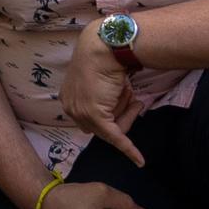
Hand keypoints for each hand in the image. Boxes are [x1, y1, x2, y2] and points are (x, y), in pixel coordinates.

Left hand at [56, 24, 147, 159]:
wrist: (104, 47)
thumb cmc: (104, 58)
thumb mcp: (100, 83)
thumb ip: (103, 100)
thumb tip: (118, 114)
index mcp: (69, 99)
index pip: (92, 120)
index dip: (112, 115)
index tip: (126, 105)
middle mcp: (71, 108)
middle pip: (102, 128)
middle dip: (122, 116)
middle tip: (133, 100)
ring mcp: (82, 114)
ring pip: (113, 129)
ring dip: (127, 113)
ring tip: (128, 91)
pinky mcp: (97, 117)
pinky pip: (117, 138)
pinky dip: (129, 149)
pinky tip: (140, 161)